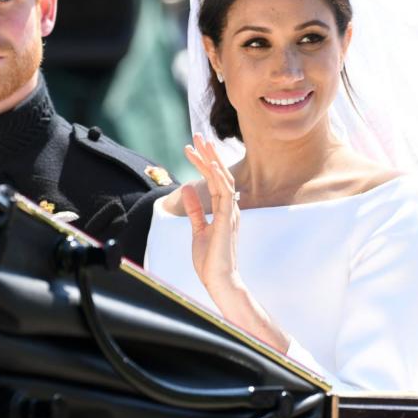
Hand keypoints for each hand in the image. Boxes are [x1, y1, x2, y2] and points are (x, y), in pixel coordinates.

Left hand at [181, 133, 290, 353]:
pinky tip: (208, 165)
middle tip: (197, 136)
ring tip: (200, 143)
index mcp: (225, 211)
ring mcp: (231, 213)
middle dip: (209, 154)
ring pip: (224, 179)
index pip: (216, 180)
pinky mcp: (227, 220)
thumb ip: (194, 210)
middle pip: (221, 174)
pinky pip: (225, 194)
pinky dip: (217, 178)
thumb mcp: (198, 230)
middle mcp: (231, 208)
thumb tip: (187, 188)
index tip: (192, 149)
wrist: (219, 281)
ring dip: (212, 160)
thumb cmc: (210, 260)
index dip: (205, 163)